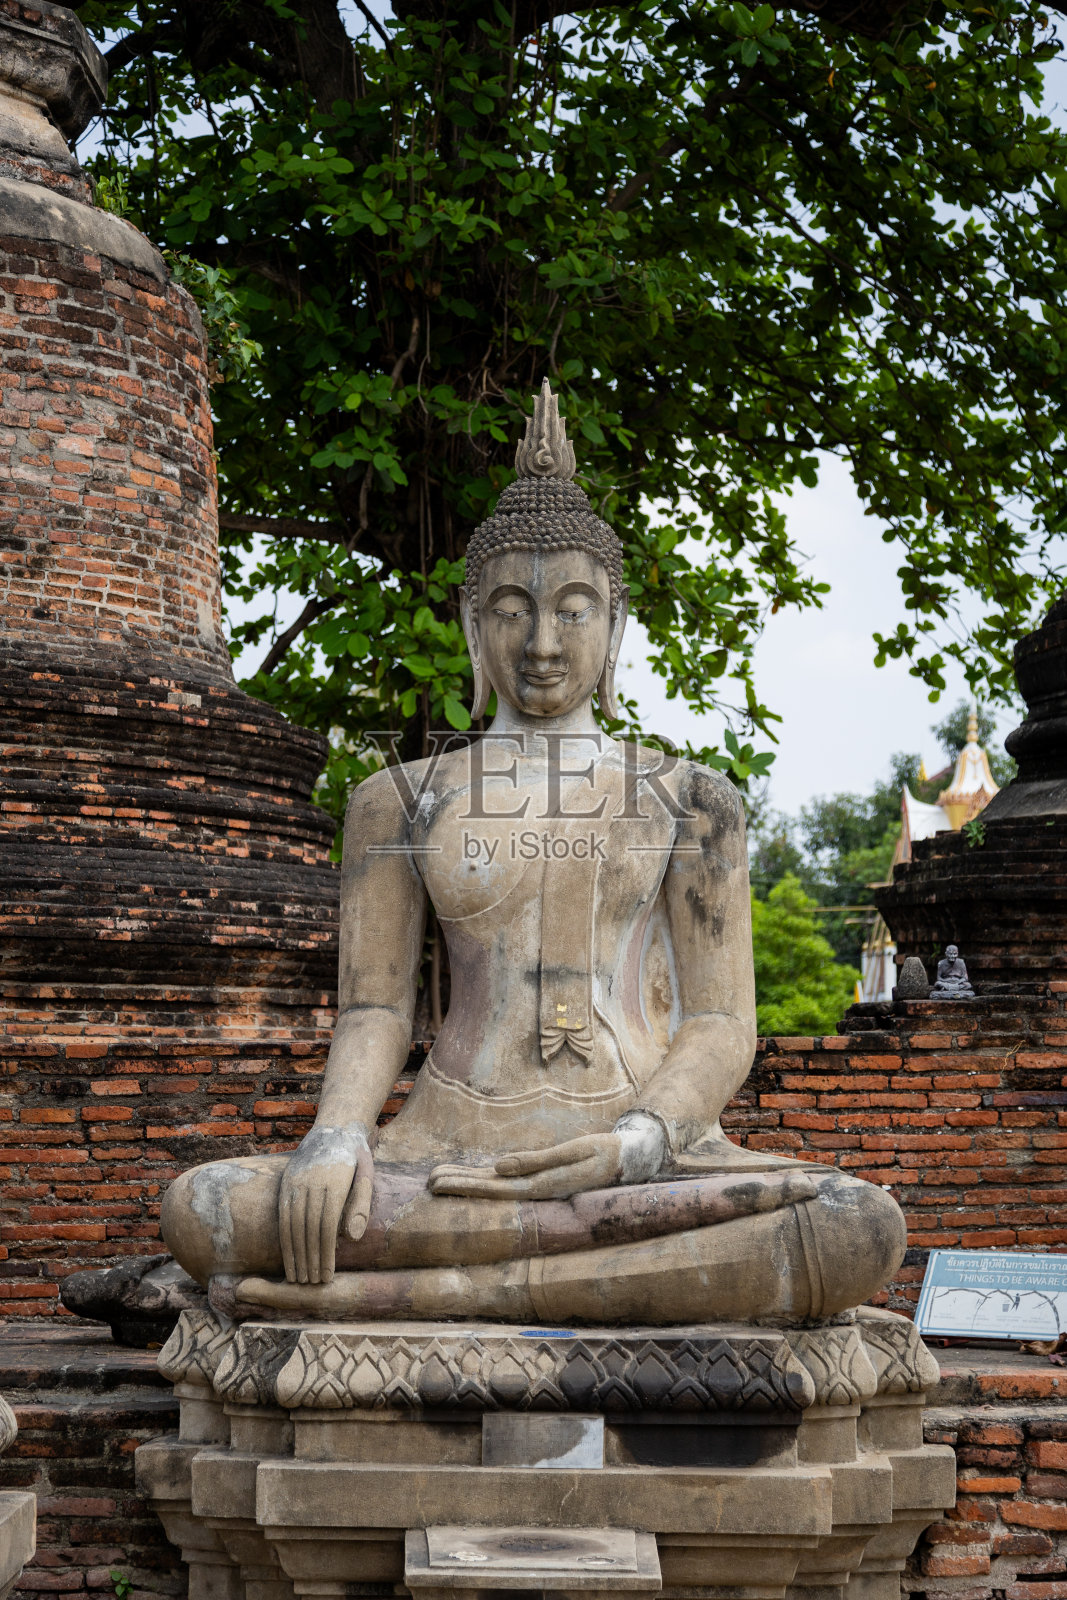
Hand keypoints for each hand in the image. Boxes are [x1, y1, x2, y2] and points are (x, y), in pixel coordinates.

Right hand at [279, 1123, 373, 1284]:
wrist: (335, 1126)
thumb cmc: (356, 1157)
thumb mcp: (367, 1174)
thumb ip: (361, 1205)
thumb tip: (353, 1238)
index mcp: (334, 1180)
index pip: (327, 1226)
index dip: (325, 1254)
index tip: (327, 1277)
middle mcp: (312, 1181)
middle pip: (308, 1228)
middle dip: (309, 1260)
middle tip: (312, 1285)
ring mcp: (296, 1181)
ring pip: (292, 1224)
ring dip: (294, 1254)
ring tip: (298, 1279)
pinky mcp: (286, 1182)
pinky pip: (282, 1215)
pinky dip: (284, 1239)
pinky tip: (288, 1257)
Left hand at [429, 1131, 617, 1201]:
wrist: (627, 1159)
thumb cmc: (603, 1152)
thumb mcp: (574, 1152)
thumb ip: (537, 1161)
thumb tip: (499, 1167)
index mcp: (542, 1186)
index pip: (495, 1189)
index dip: (466, 1187)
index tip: (439, 1184)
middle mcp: (536, 1191)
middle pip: (489, 1190)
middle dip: (459, 1187)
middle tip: (427, 1183)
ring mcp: (538, 1186)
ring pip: (495, 1186)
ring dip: (466, 1183)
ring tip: (437, 1180)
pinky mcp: (540, 1178)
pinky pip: (506, 1180)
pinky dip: (484, 1177)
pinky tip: (469, 1176)